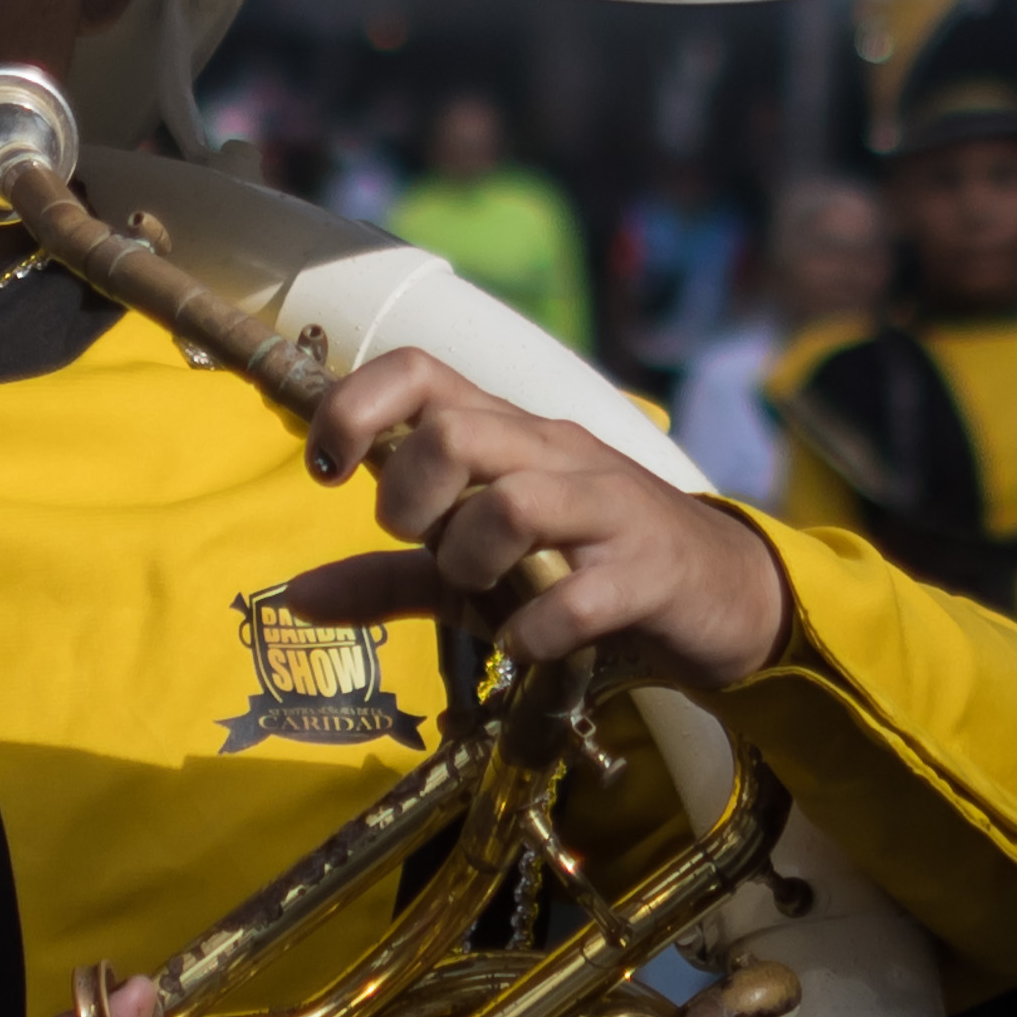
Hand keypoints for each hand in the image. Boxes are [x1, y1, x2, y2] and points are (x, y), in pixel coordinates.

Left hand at [288, 353, 791, 686]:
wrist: (720, 595)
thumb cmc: (581, 568)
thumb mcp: (478, 569)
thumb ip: (391, 577)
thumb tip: (297, 597)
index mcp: (505, 434)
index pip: (417, 371)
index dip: (353, 408)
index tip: (327, 469)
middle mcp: (552, 453)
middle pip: (455, 431)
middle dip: (409, 496)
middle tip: (418, 541)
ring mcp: (606, 507)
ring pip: (515, 502)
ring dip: (470, 557)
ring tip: (478, 588)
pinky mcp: (648, 572)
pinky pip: (578, 596)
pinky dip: (535, 629)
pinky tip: (527, 645)